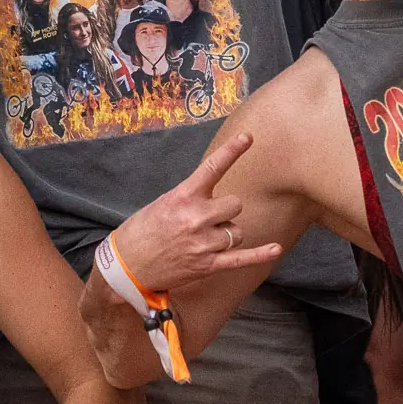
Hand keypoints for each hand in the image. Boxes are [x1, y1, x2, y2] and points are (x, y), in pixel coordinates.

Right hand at [92, 133, 281, 295]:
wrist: (126, 266)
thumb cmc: (141, 232)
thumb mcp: (161, 204)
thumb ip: (189, 198)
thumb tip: (214, 199)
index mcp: (182, 197)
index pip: (212, 168)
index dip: (232, 151)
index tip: (248, 136)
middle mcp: (196, 218)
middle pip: (235, 205)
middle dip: (226, 210)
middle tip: (209, 218)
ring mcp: (204, 243)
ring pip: (237, 232)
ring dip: (227, 234)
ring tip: (203, 241)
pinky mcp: (208, 265)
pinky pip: (242, 258)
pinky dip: (261, 254)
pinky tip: (276, 249)